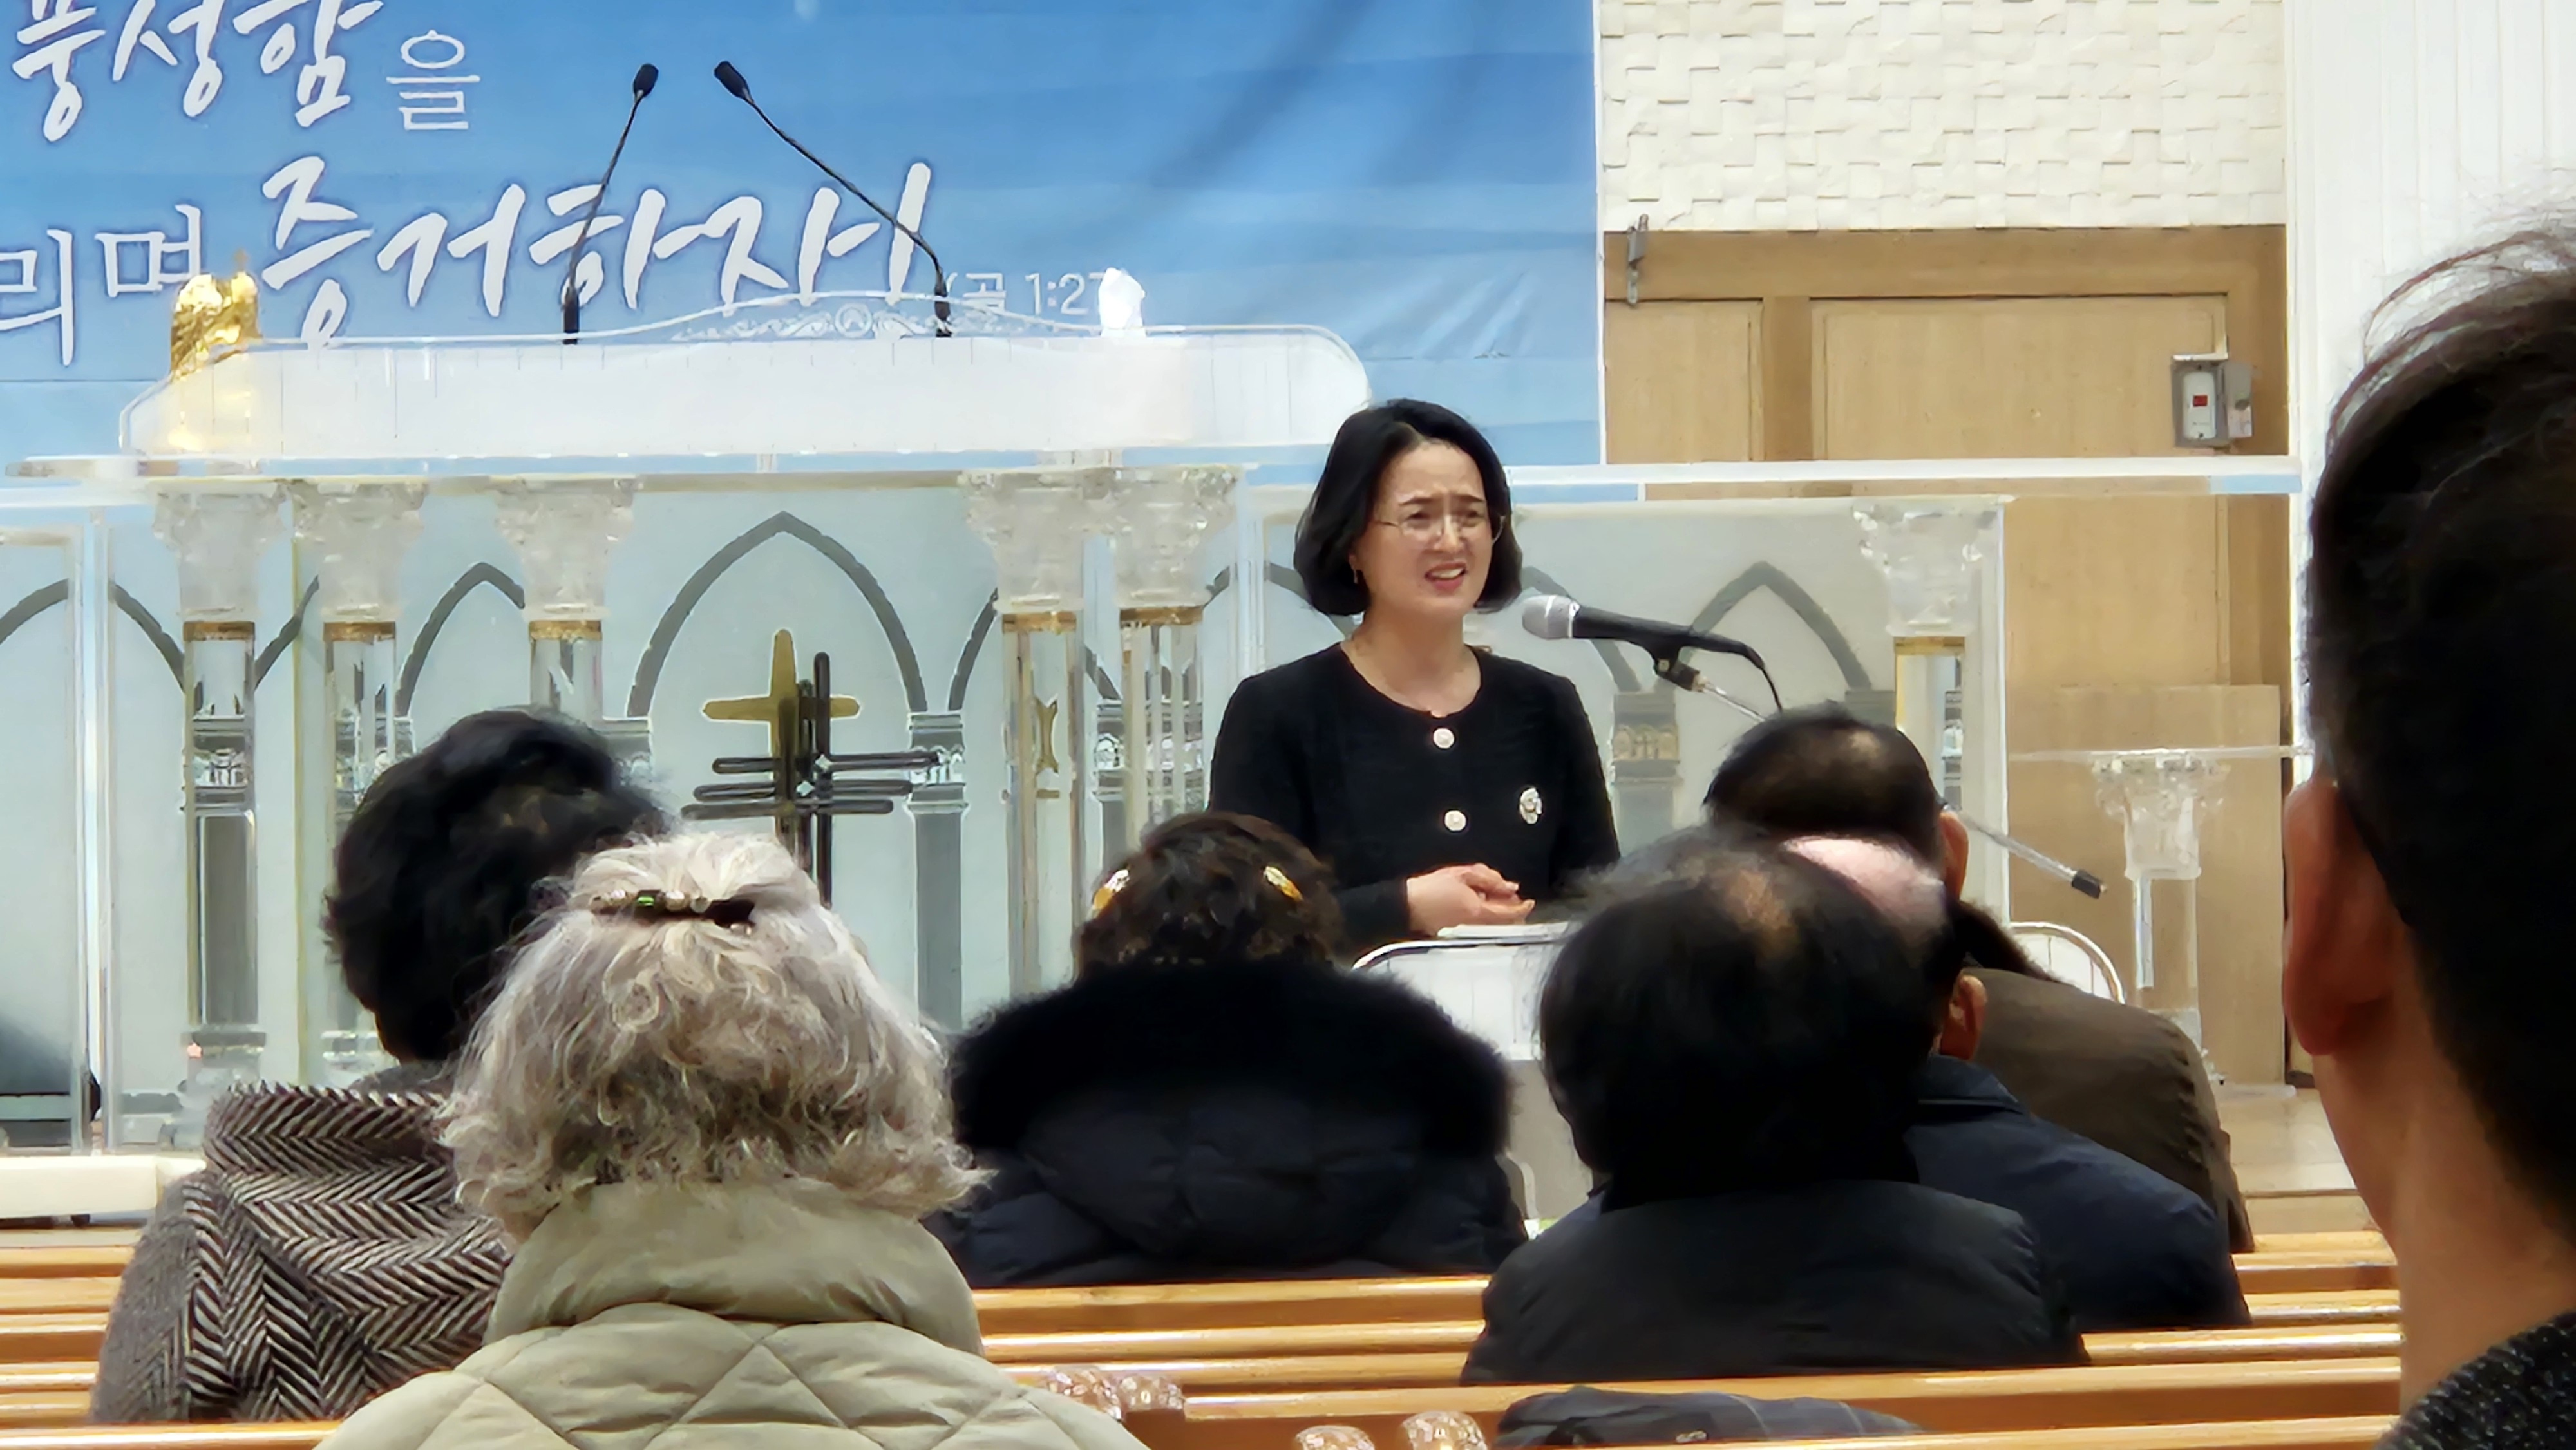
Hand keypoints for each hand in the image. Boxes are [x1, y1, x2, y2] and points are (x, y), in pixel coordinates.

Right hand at [1405, 863, 1534, 932]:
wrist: (1407, 904)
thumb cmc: (1428, 889)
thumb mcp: (1463, 874)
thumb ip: (1490, 879)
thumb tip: (1509, 886)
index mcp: (1479, 910)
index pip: (1511, 913)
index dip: (1523, 907)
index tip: (1529, 901)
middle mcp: (1475, 923)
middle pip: (1503, 919)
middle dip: (1511, 907)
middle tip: (1511, 895)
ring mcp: (1466, 928)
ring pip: (1492, 921)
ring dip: (1498, 909)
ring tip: (1492, 894)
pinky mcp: (1457, 930)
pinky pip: (1479, 922)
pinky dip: (1485, 912)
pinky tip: (1477, 901)